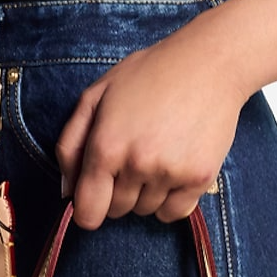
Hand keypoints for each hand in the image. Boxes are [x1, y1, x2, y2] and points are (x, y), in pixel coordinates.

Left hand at [54, 16, 252, 229]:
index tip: (97, 194)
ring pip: (146, 211)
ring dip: (146, 193)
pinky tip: (173, 169)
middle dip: (118, 192)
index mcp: (105, 146)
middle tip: (132, 156)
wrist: (208, 63)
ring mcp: (171, 173)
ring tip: (157, 154)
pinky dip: (171, 200)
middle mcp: (137, 164)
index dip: (88, 207)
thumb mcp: (96, 96)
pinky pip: (175, 213)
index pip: (88, 211)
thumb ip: (71, 145)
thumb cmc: (149, 74)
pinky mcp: (200, 178)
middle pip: (117, 211)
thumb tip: (67, 191)